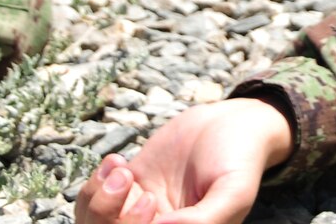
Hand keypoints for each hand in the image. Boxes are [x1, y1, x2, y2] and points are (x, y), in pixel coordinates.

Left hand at [74, 100, 291, 223]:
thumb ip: (202, 221)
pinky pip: (96, 195)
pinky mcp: (131, 183)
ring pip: (95, 220)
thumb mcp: (232, 193)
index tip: (150, 201)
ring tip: (121, 170)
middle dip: (105, 213)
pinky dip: (97, 180)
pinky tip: (118, 162)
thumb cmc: (240, 159)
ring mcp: (139, 208)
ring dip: (97, 197)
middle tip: (127, 179)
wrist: (233, 122)